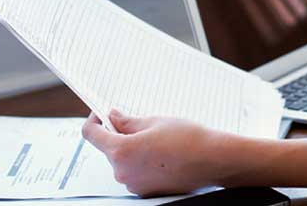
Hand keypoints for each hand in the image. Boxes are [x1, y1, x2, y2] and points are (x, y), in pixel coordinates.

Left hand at [82, 110, 262, 196]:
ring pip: (123, 162)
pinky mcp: (147, 191)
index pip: (91, 134)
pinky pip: (136, 173)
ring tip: (159, 142)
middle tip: (141, 125)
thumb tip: (112, 118)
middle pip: (109, 149)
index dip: (94, 120)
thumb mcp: (155, 122)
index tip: (102, 115)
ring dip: (133, 150)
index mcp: (121, 151)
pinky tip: (163, 156)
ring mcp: (135, 185)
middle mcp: (123, 173)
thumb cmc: (190, 140)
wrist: (215, 161)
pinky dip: (143, 163)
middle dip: (119, 135)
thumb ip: (127, 121)